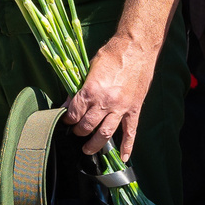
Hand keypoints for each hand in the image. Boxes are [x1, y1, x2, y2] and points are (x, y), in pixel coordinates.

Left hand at [65, 32, 154, 155]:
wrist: (137, 47)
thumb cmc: (113, 53)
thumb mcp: (90, 67)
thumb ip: (80, 87)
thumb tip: (69, 102)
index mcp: (91, 90)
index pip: (75, 113)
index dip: (68, 119)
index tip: (66, 120)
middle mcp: (105, 102)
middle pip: (87, 126)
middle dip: (79, 132)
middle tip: (76, 133)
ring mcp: (121, 108)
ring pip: (106, 134)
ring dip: (95, 144)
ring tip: (88, 149)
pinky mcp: (134, 109)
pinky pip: (131, 132)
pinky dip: (128, 146)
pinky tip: (125, 157)